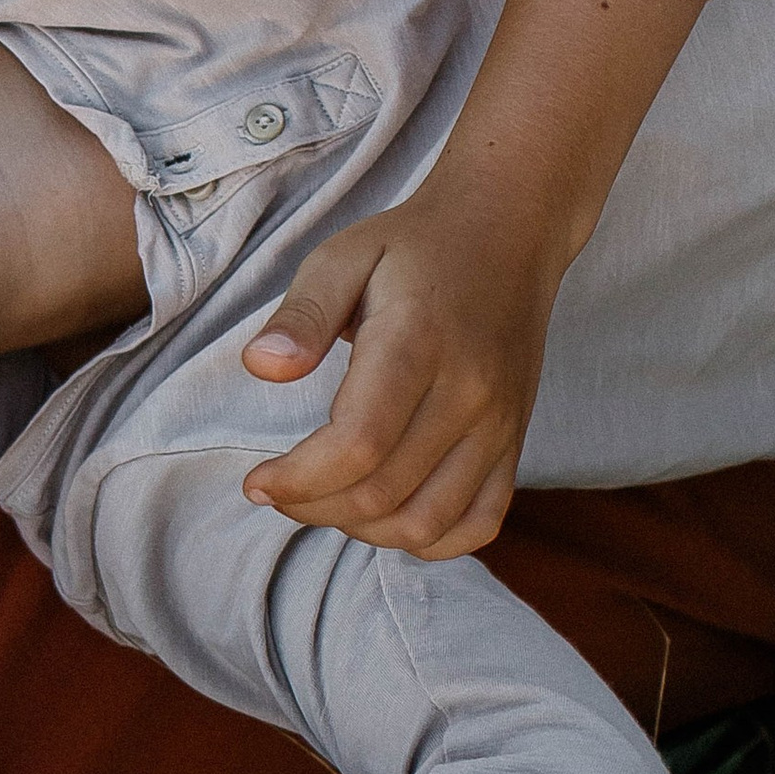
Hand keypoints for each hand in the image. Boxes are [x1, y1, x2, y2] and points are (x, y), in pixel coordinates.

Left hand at [238, 192, 553, 556]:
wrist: (508, 234)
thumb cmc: (410, 249)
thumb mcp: (342, 257)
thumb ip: (300, 314)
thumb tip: (260, 366)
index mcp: (419, 343)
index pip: (358, 444)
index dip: (300, 480)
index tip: (258, 482)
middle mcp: (470, 392)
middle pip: (384, 492)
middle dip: (313, 507)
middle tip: (276, 491)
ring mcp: (501, 424)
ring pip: (428, 522)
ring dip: (360, 530)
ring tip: (321, 500)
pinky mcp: (516, 442)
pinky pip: (478, 522)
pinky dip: (426, 539)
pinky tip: (382, 515)